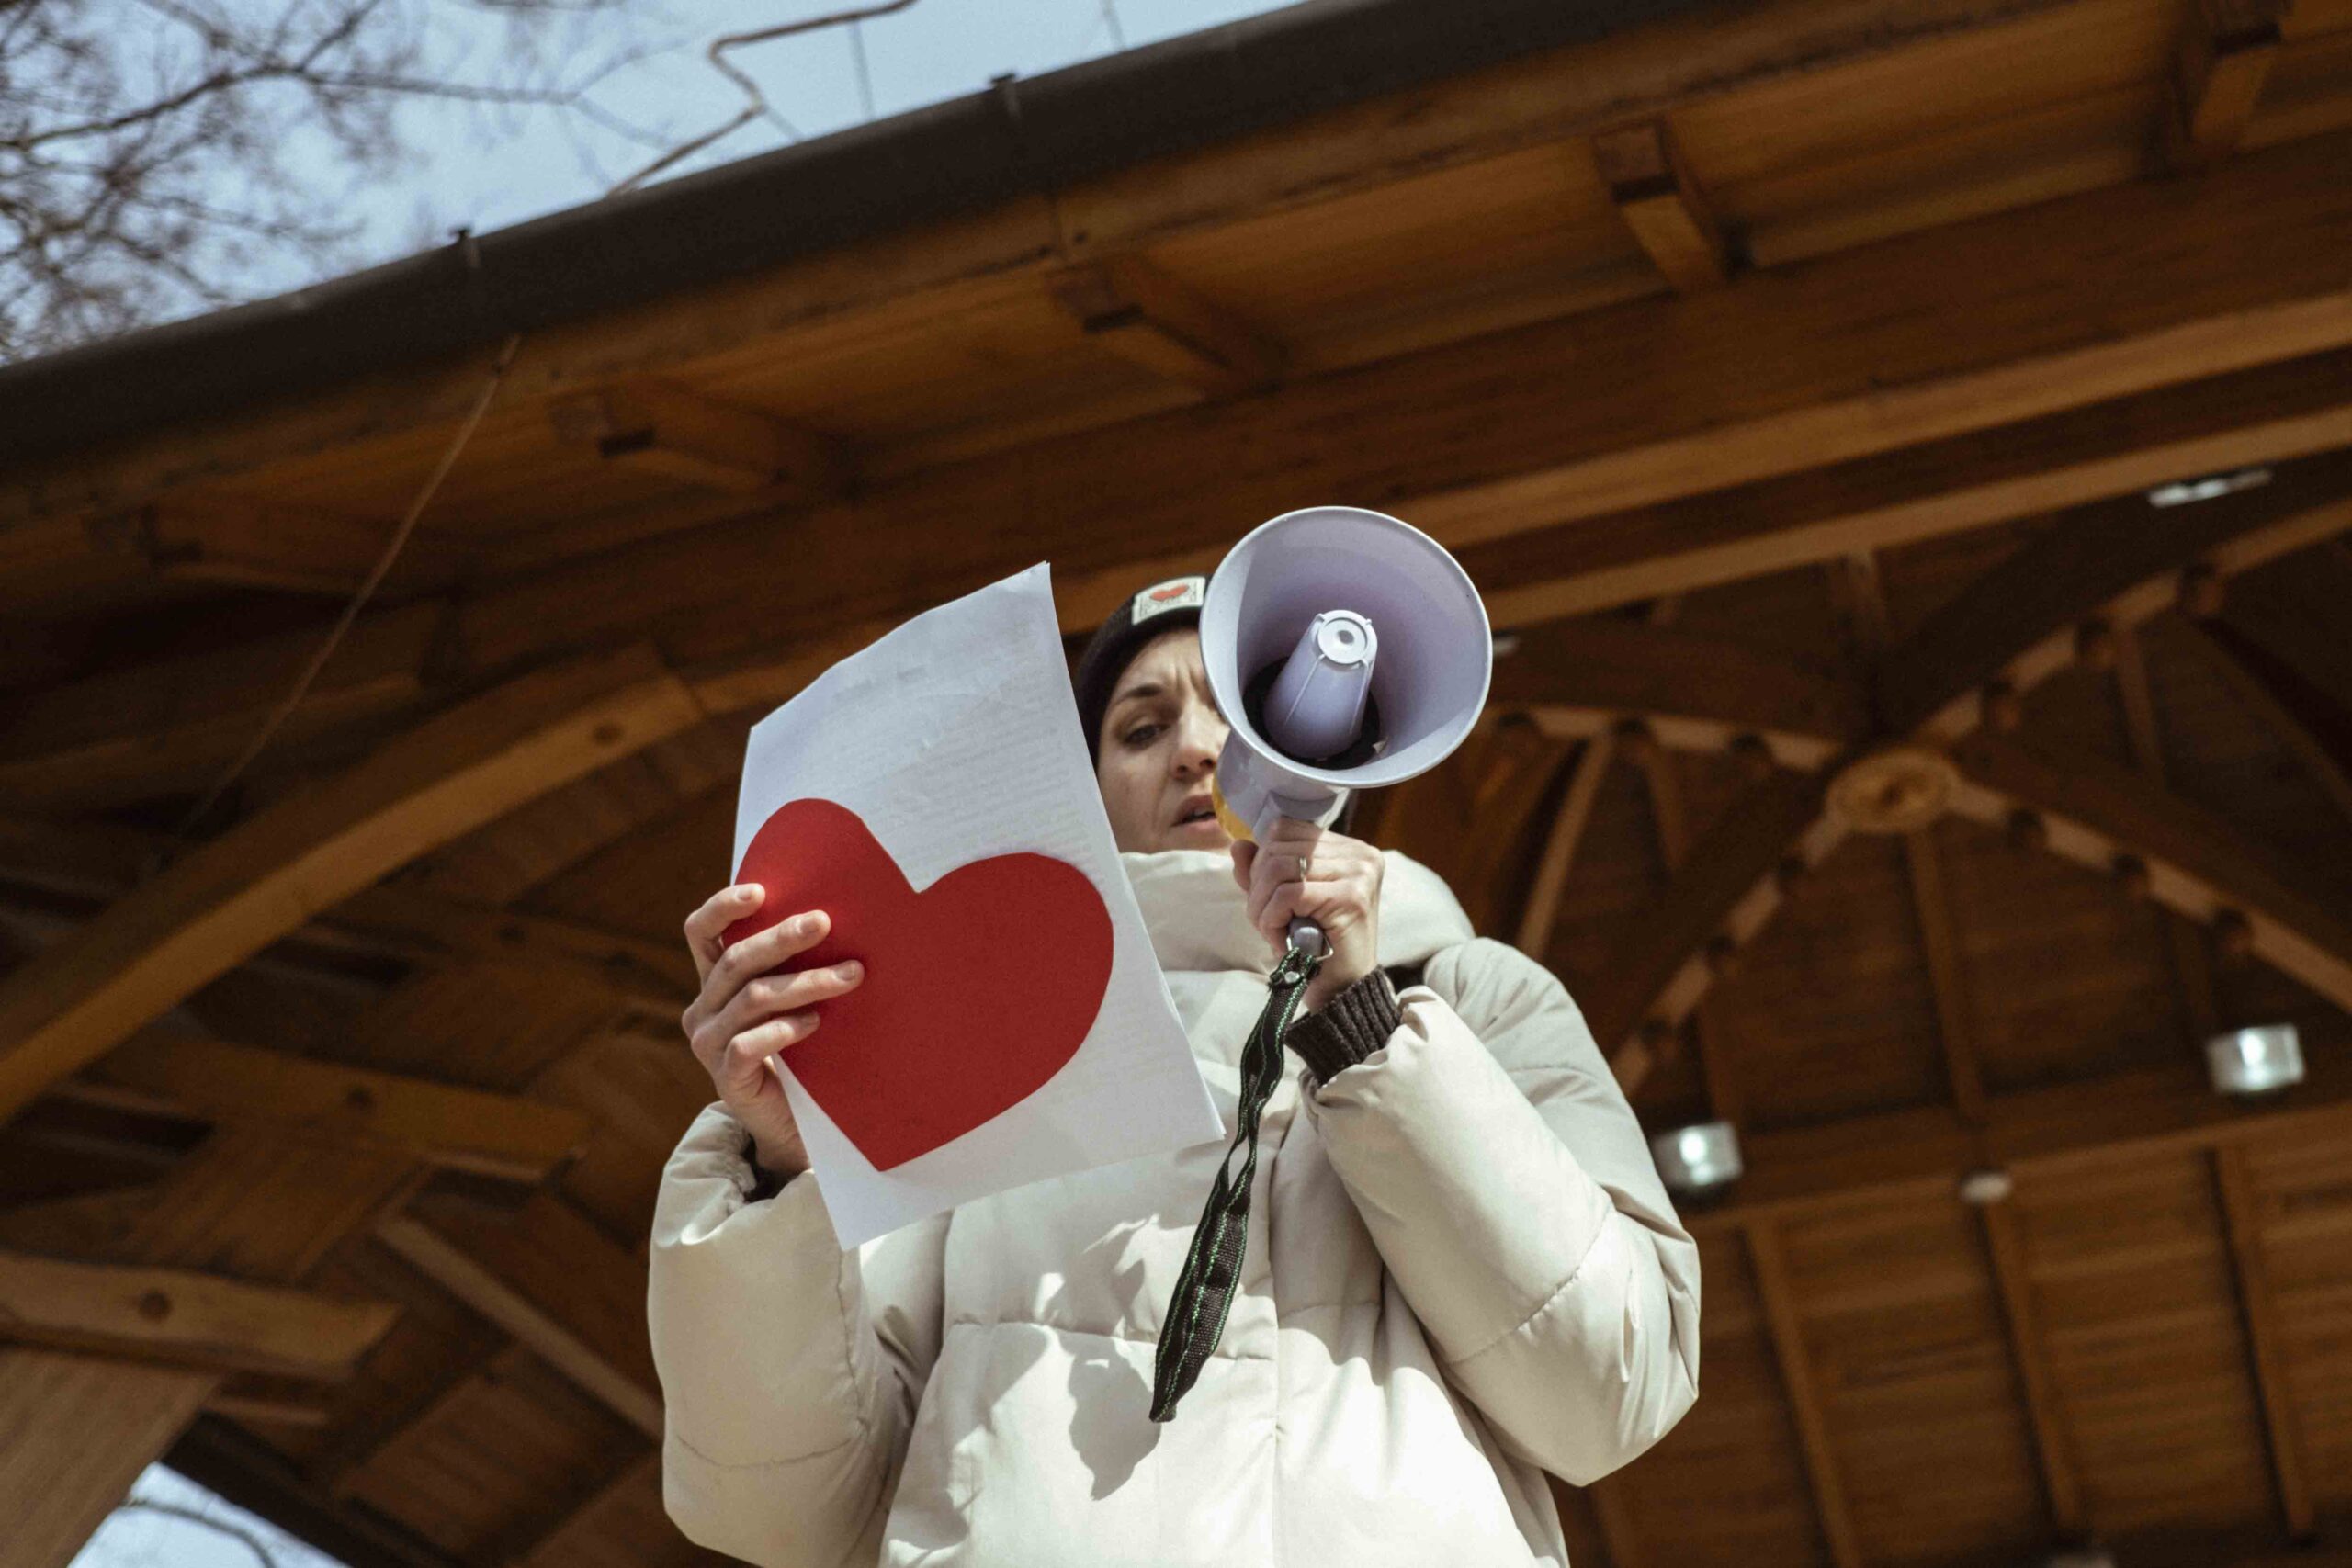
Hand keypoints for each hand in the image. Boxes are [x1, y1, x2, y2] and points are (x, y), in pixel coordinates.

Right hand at [679, 883, 864, 1181]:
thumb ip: (791, 968)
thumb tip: (833, 918)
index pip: (701, 932)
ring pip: (753, 998)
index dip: (723, 907)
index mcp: (713, 983)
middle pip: (736, 961)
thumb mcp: (791, 1001)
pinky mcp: (726, 1078)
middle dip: (783, 938)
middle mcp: (702, 1009)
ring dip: (805, 982)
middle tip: (825, 923)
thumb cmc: (800, 1051)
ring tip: (850, 976)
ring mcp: (709, 1045)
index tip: (761, 891)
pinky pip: (750, 1044)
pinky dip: (784, 1029)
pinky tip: (814, 1024)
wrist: (793, 1125)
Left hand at [1230, 821, 1382, 1013]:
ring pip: (1278, 869)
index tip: (1268, 899)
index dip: (1261, 862)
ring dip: (1262, 907)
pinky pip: (1288, 894)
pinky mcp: (1350, 896)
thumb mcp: (1282, 902)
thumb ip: (1261, 872)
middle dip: (1258, 889)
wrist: (1342, 992)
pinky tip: (1284, 940)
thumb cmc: (1315, 947)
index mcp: (1347, 848)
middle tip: (1268, 922)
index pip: (1283, 829)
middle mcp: (1359, 853)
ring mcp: (1358, 872)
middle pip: (1277, 848)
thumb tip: (1238, 846)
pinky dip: (1272, 919)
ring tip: (1276, 932)